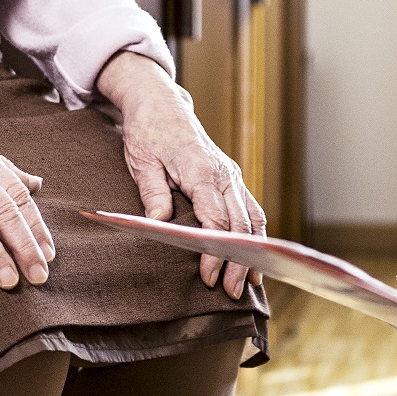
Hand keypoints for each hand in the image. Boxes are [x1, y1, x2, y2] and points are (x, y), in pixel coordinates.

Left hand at [97, 50, 264, 297]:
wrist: (161, 104)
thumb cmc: (148, 132)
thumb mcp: (141, 161)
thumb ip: (153, 193)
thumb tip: (159, 223)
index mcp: (202, 170)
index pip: (216, 219)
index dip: (215, 252)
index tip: (209, 277)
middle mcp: (224, 174)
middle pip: (240, 224)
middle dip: (238, 260)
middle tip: (230, 292)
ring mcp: (231, 175)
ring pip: (252, 218)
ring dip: (253, 251)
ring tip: (250, 283)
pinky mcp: (231, 178)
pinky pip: (250, 209)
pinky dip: (255, 235)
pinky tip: (254, 258)